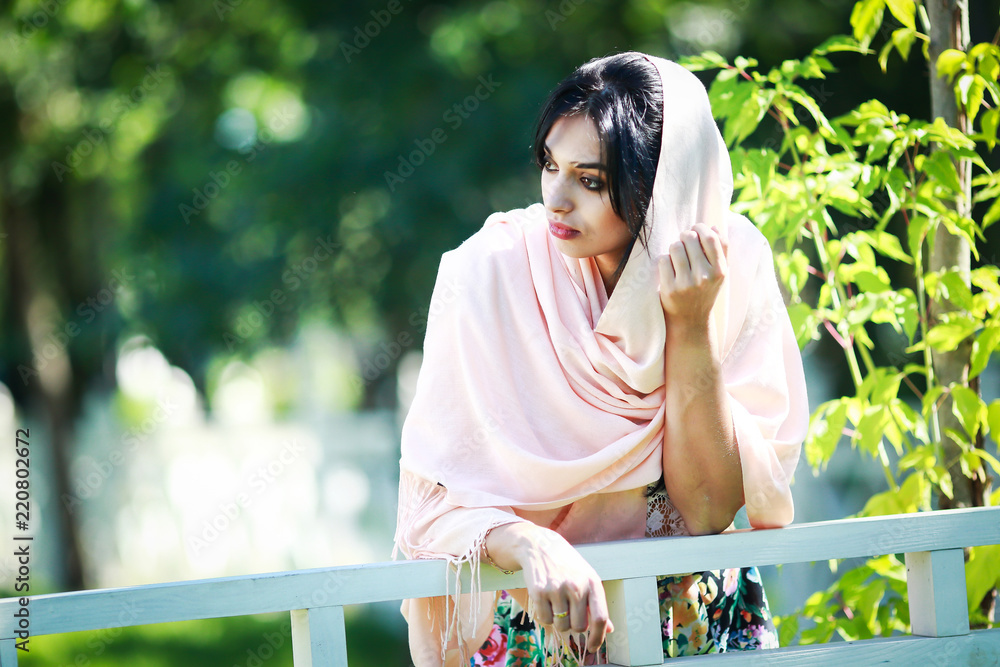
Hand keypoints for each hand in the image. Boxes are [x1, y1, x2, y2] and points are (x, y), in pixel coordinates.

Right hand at [486, 523, 612, 653]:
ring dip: (558, 621)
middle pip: (579, 627)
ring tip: (556, 602)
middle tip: (568, 611)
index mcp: (592, 582)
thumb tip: (608, 629)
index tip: (592, 647)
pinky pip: (545, 620)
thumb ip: (596, 605)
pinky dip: (545, 616)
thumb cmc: (567, 565)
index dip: (598, 637)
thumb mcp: (587, 579)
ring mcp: (557, 589)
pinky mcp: (539, 592)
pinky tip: (546, 600)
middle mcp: (576, 586)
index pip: (600, 618)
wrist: (539, 546)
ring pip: (561, 626)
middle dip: (573, 625)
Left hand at [657, 223, 727, 326]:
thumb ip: (721, 250)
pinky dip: (665, 260)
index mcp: (720, 271)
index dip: (701, 228)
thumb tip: (714, 226)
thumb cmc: (705, 291)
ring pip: (675, 247)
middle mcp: (704, 277)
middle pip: (690, 238)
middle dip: (685, 236)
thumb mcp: (719, 274)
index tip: (696, 229)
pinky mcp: (670, 289)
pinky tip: (670, 268)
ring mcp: (686, 283)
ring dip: (674, 247)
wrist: (691, 320)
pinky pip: (663, 260)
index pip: (710, 238)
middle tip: (684, 241)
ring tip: (677, 255)